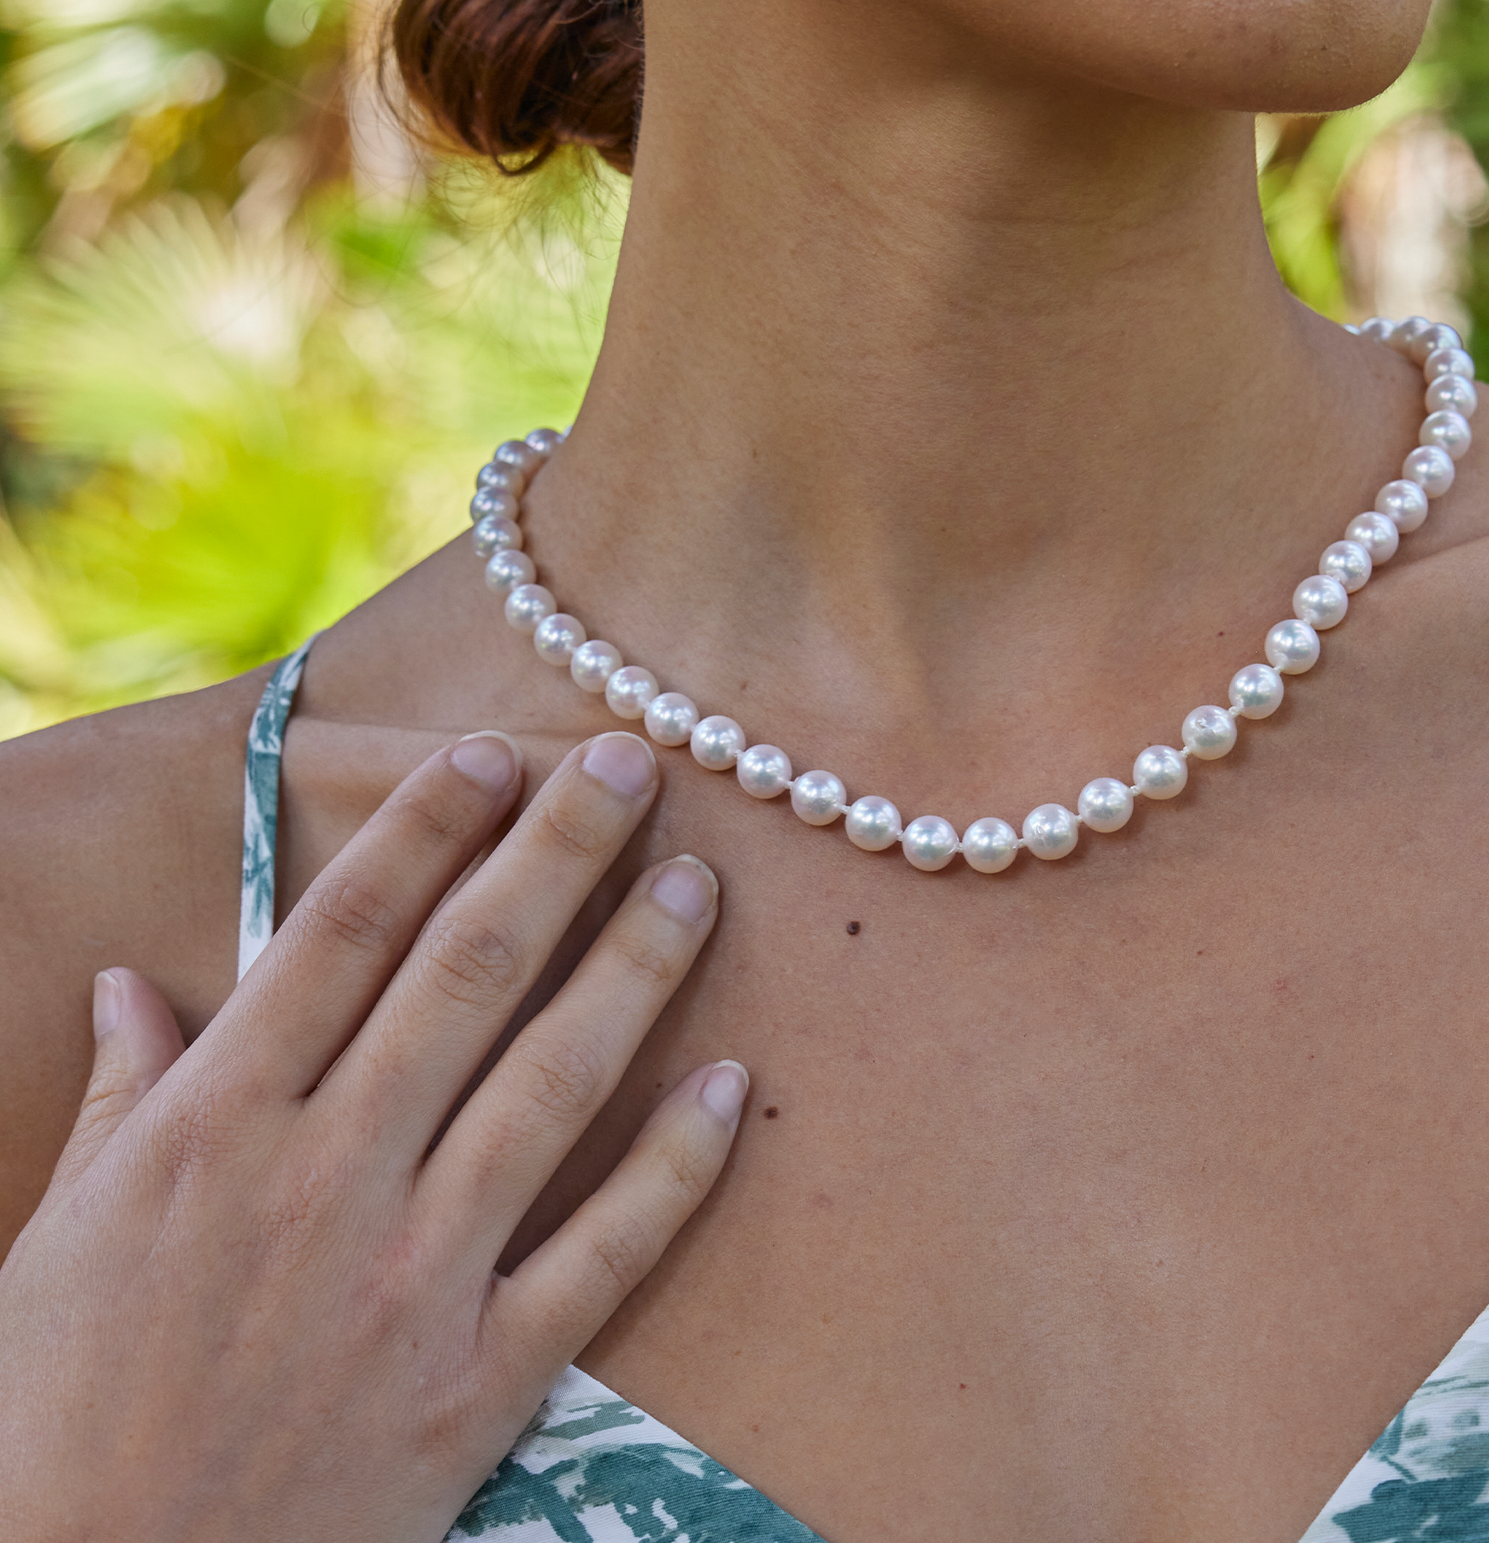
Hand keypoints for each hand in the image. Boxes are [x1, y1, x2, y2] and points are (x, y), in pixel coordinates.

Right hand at [0, 727, 742, 1542]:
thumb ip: (118, 1101)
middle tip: (630, 762)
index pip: (344, 933)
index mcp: (212, 1127)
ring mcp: (410, 1281)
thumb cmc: (50, 1421)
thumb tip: (132, 985)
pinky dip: (676, 1166)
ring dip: (635, 970)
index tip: (494, 753)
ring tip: (696, 880)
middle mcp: (322, 1179)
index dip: (428, 828)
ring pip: (551, 1085)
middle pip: (467, 974)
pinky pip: (603, 1254)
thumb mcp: (54, 1242)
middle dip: (557, 852)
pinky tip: (734, 1083)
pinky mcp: (477, 1386)